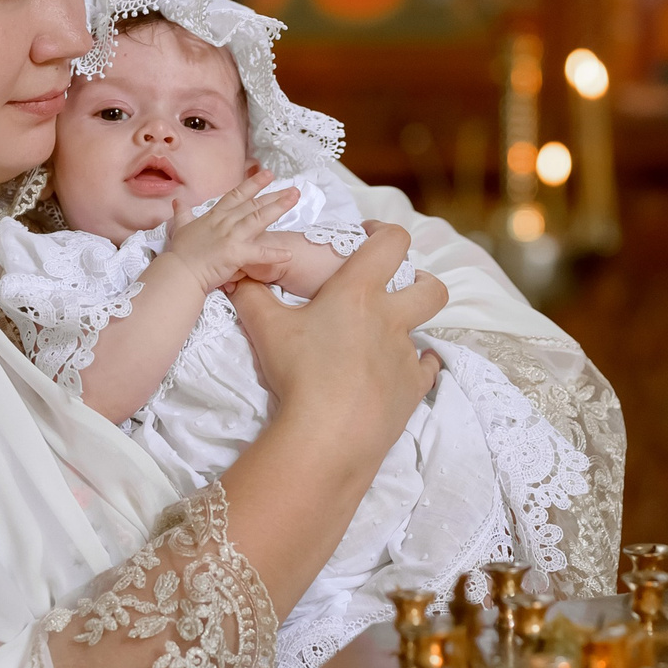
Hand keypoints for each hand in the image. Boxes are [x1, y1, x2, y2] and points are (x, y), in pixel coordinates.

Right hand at [159, 174, 295, 298]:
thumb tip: (177, 201)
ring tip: (295, 200)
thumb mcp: (181, 228)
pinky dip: (274, 254)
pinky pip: (258, 253)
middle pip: (253, 204)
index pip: (236, 195)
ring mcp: (231, 236)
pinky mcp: (235, 254)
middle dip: (274, 195)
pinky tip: (289, 253)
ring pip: (258, 218)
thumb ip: (183, 214)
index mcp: (215, 216)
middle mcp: (225, 222)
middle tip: (294, 188)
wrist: (179, 272)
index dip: (253, 184)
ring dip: (278, 208)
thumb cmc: (181, 254)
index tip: (268, 175)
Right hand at [229, 224, 444, 460]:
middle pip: (430, 286)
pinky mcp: (414, 388)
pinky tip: (397, 372)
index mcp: (359, 292)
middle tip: (394, 291)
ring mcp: (406, 354)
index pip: (392, 243)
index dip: (386, 233)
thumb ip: (252, 297)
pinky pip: (426, 369)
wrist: (327, 434)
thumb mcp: (266, 329)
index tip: (369, 238)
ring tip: (382, 339)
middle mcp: (392, 318)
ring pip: (423, 331)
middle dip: (420, 281)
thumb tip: (237, 276)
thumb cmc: (298, 373)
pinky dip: (415, 367)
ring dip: (408, 329)